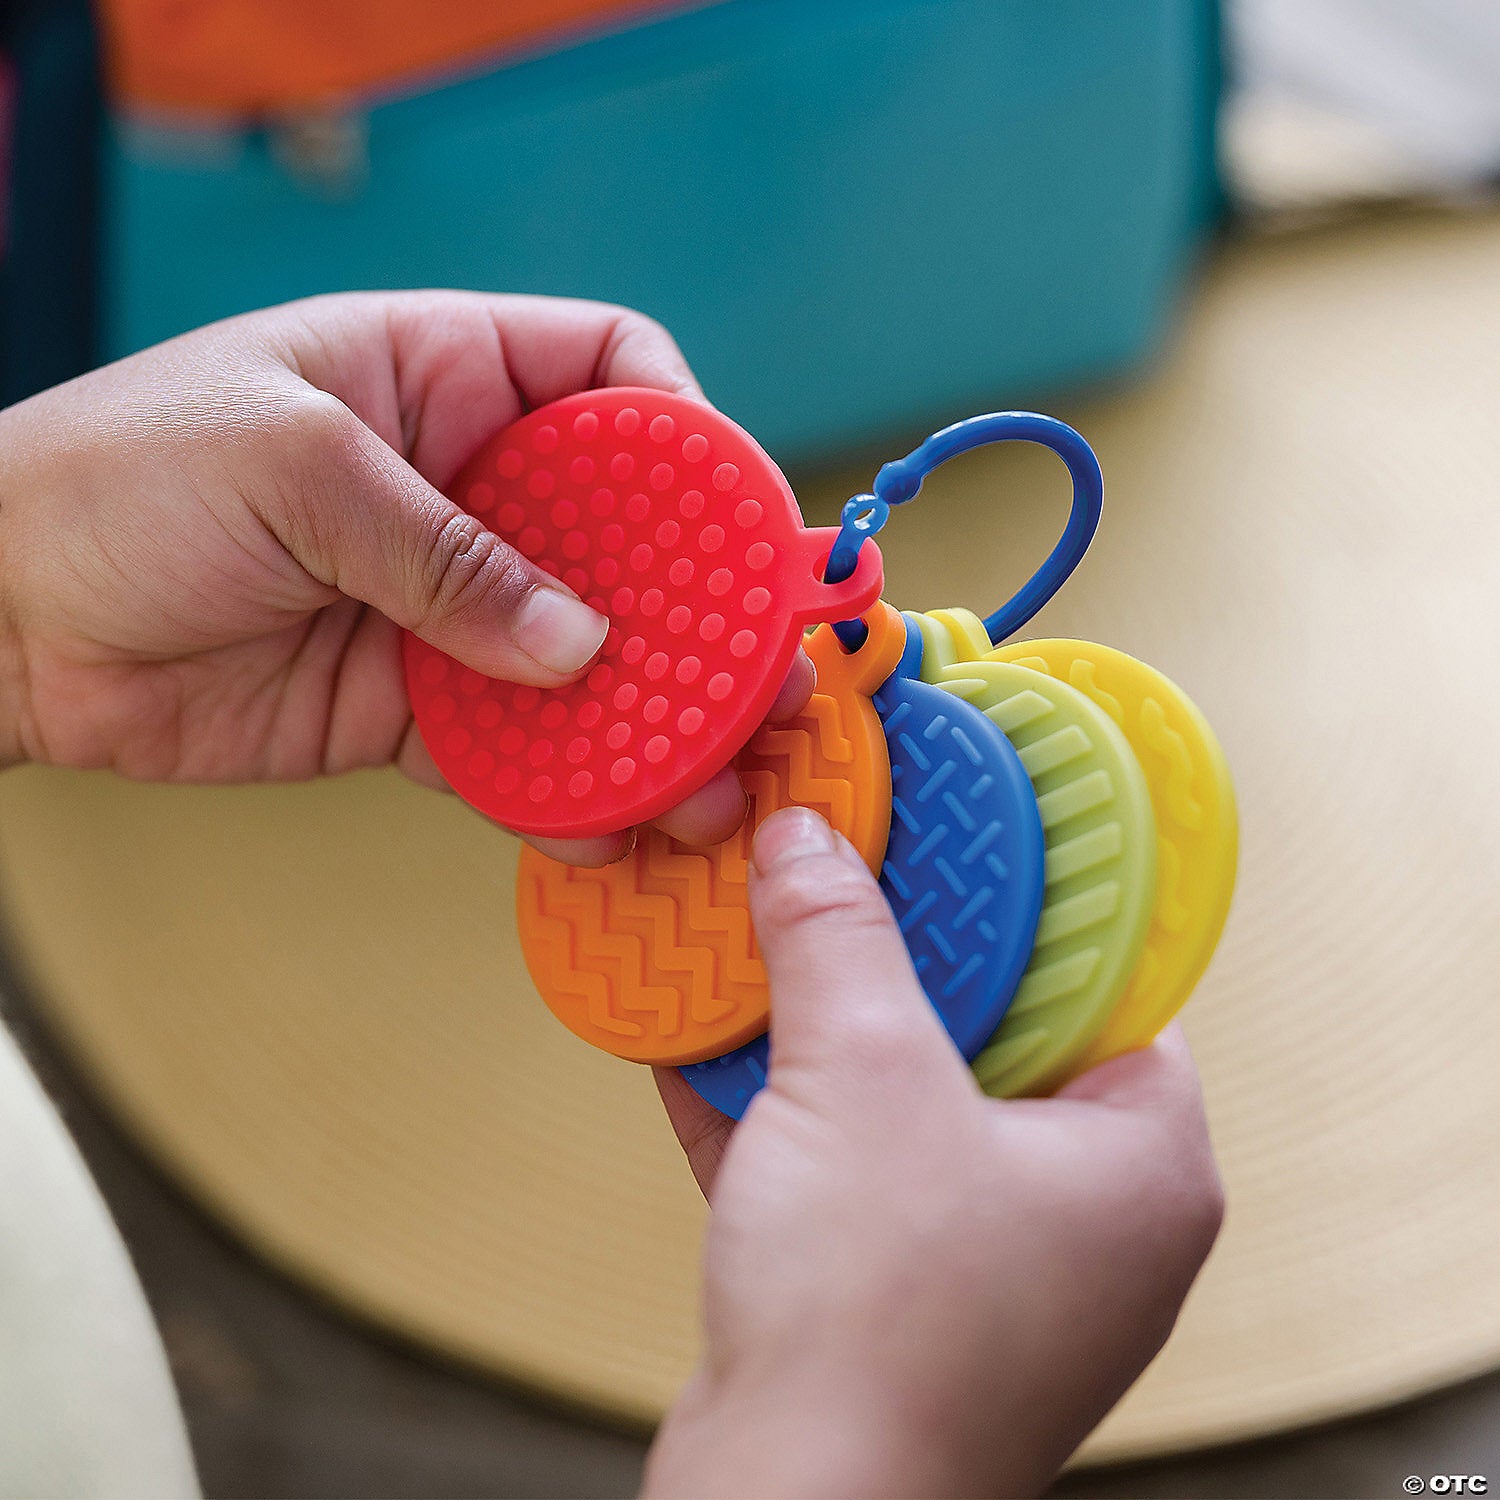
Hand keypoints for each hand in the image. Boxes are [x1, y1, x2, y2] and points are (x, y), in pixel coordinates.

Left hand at [0, 292, 810, 862]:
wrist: (1, 618)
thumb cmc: (115, 481)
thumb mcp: (291, 469)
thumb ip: (446, 553)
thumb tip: (577, 641)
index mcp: (443, 378)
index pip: (611, 377)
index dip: (689, 437)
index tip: (737, 520)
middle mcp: (466, 489)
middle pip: (625, 539)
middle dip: (699, 611)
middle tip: (762, 682)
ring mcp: (445, 603)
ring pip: (581, 656)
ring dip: (646, 719)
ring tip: (708, 781)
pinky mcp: (410, 702)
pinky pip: (510, 746)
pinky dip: (558, 789)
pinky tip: (604, 826)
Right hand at [646, 808, 1222, 1498]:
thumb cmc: (875, 1329)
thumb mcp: (860, 1079)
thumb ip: (837, 941)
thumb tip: (808, 838)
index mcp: (1140, 1161)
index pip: (1107, 979)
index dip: (1028, 892)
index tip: (958, 826)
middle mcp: (1081, 1217)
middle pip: (993, 1030)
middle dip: (897, 952)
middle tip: (840, 865)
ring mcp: (987, 1266)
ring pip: (905, 1100)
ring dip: (820, 1024)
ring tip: (758, 935)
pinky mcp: (895, 1300)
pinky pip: (844, 1166)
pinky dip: (781, 1107)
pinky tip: (704, 1038)